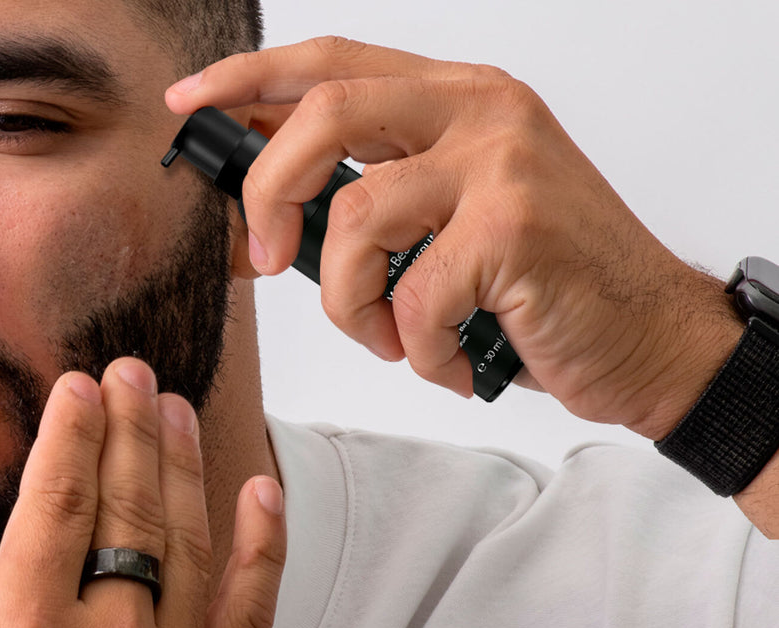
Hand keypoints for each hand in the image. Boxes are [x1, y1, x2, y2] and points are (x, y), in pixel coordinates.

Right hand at [0, 358, 286, 627]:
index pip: (60, 502)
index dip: (73, 433)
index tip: (79, 383)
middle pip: (130, 509)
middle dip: (130, 430)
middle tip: (128, 373)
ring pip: (189, 549)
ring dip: (184, 470)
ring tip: (172, 410)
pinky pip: (248, 618)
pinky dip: (260, 552)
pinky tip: (259, 495)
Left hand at [166, 36, 742, 438]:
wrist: (647, 336)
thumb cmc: (539, 283)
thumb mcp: (449, 215)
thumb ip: (373, 187)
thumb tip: (267, 199)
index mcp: (457, 97)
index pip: (331, 61)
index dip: (248, 78)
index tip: (189, 102)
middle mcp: (481, 111)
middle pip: (325, 113)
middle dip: (268, 193)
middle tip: (263, 259)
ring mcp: (502, 164)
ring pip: (353, 218)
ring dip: (348, 304)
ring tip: (389, 337)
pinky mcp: (514, 228)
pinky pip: (409, 296)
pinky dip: (413, 349)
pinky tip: (445, 356)